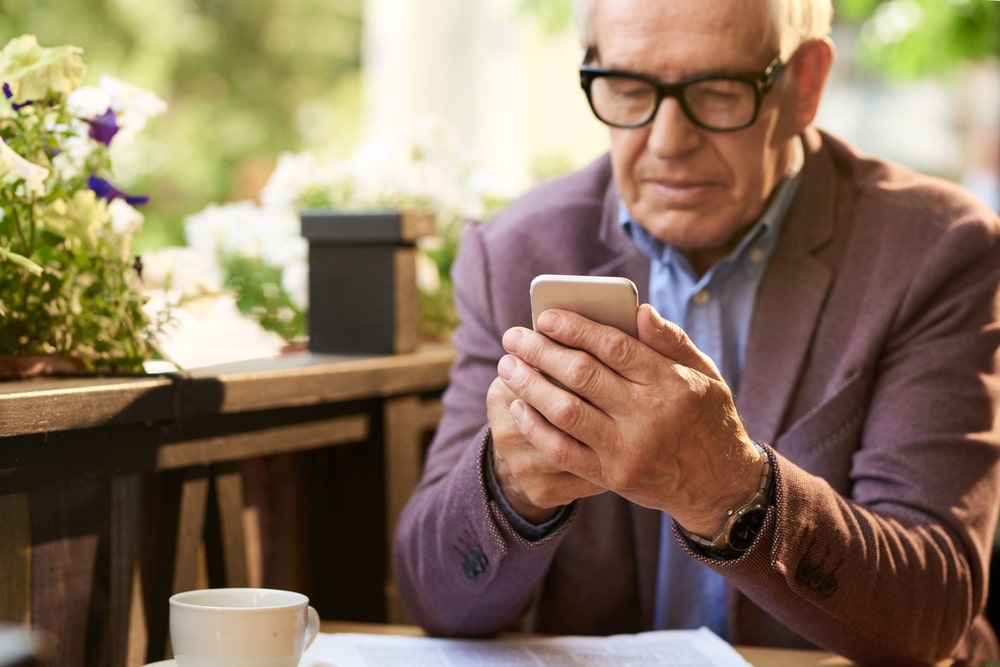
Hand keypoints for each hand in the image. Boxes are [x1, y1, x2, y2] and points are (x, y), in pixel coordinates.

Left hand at [495, 303, 762, 535]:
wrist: (720, 487)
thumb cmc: (708, 418)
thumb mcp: (706, 374)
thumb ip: (672, 341)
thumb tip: (638, 310)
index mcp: (672, 383)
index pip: (614, 346)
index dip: (575, 327)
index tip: (544, 316)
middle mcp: (649, 415)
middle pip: (582, 375)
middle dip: (540, 352)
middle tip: (513, 337)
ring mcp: (628, 449)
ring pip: (566, 411)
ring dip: (530, 385)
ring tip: (507, 366)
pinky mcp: (612, 476)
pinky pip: (563, 450)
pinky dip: (536, 427)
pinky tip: (519, 407)